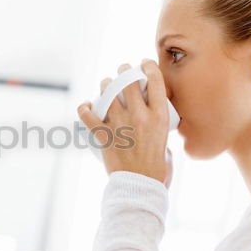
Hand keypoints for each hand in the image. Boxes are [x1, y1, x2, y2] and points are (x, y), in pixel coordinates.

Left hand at [77, 59, 172, 187]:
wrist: (140, 187)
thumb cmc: (157, 170)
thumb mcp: (167, 143)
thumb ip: (158, 131)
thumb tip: (151, 124)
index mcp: (160, 117)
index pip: (156, 81)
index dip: (149, 66)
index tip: (144, 63)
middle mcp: (140, 116)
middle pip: (128, 81)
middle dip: (123, 70)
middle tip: (121, 70)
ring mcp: (120, 124)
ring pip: (107, 92)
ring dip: (105, 84)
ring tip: (105, 85)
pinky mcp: (103, 135)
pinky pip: (87, 115)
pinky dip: (83, 109)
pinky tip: (85, 106)